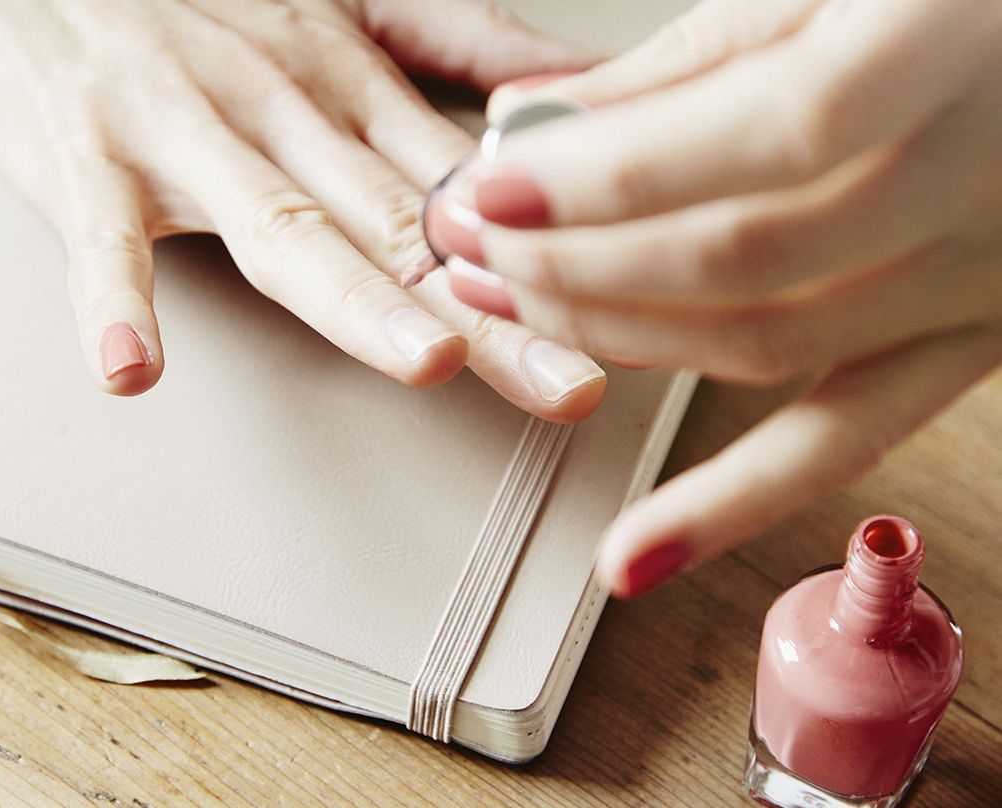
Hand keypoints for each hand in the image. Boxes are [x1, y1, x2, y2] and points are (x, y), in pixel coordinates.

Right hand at [0, 0, 603, 418]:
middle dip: (490, 310)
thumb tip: (571, 85)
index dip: (542, 254)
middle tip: (567, 383)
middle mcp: (286, 109)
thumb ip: (459, 44)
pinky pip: (103, 236)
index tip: (617, 320)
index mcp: (350, 85)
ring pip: (283, 224)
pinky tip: (132, 366)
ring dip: (352, 296)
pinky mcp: (88, 156)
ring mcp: (188, 133)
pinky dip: (114, 300)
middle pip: (400, 225)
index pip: (461, 185)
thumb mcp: (342, 2)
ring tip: (420, 359)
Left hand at [428, 0, 1001, 595]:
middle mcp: (984, 181)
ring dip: (610, 339)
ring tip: (506, 309)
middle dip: (575, 260)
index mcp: (953, 49)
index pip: (769, 137)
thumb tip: (533, 117)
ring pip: (765, 347)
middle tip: (472, 242)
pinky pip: (843, 439)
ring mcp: (979, 279)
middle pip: (744, 259)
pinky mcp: (963, 341)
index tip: (496, 188)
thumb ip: (688, 57)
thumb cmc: (960, 2)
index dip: (613, 176)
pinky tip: (639, 550)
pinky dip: (732, 501)